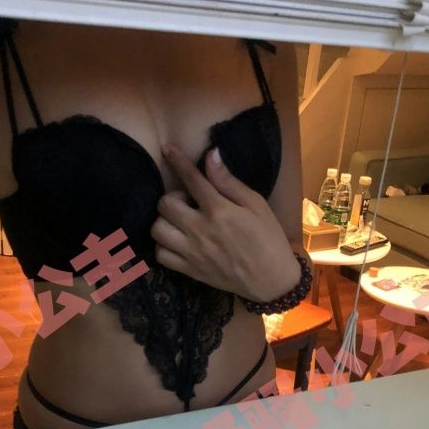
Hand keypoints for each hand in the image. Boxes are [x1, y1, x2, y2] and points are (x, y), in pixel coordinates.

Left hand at [151, 143, 301, 301]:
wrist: (271, 280)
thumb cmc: (268, 238)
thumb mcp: (256, 204)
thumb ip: (229, 181)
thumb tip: (211, 155)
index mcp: (219, 211)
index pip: (191, 179)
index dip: (177, 160)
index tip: (167, 148)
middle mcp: (200, 231)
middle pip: (165, 204)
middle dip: (172, 196)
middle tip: (188, 201)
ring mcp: (192, 253)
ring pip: (157, 230)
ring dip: (164, 220)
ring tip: (179, 221)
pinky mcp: (189, 270)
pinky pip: (161, 255)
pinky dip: (163, 244)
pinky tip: (176, 240)